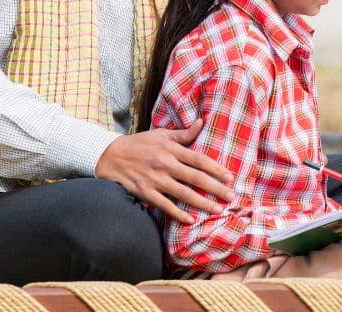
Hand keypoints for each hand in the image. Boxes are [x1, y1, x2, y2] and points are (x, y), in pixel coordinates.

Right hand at [95, 118, 232, 223]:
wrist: (110, 156)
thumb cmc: (139, 143)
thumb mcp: (161, 134)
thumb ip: (184, 133)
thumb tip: (202, 122)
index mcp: (171, 149)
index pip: (199, 159)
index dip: (216, 168)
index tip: (230, 177)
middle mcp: (165, 164)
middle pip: (195, 177)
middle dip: (216, 188)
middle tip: (231, 197)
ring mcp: (155, 179)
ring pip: (183, 193)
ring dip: (202, 203)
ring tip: (218, 210)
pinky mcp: (145, 192)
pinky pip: (164, 205)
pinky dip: (178, 213)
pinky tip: (191, 220)